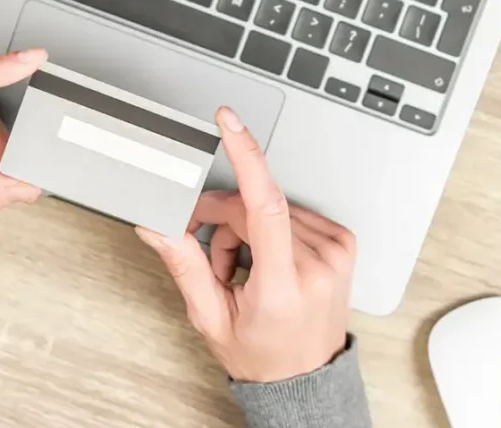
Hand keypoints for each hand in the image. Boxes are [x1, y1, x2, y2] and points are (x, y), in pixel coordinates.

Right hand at [136, 107, 354, 382]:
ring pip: (271, 204)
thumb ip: (184, 266)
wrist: (308, 379)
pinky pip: (292, 210)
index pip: (265, 204)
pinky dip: (272, 226)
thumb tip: (158, 225)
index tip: (230, 122)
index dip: (245, 154)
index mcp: (282, 287)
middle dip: (221, 217)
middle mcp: (314, 265)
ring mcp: (334, 251)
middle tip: (210, 252)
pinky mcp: (342, 241)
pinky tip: (267, 255)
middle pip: (254, 204)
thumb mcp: (212, 318)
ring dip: (247, 225)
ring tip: (244, 265)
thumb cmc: (262, 354)